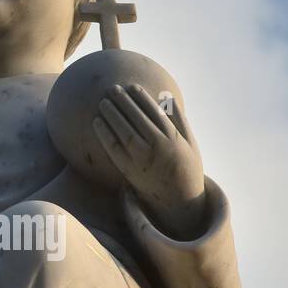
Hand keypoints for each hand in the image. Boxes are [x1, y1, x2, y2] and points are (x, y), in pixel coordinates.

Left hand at [92, 83, 205, 237]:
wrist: (180, 201)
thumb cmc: (186, 166)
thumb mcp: (191, 143)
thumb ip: (180, 120)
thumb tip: (167, 97)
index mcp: (173, 139)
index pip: (155, 113)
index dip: (142, 99)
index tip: (132, 86)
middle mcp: (157, 148)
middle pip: (136, 120)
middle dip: (123, 102)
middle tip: (112, 89)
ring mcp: (142, 160)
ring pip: (123, 132)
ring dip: (112, 115)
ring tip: (103, 102)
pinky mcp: (129, 171)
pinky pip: (113, 149)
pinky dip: (104, 134)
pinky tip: (97, 121)